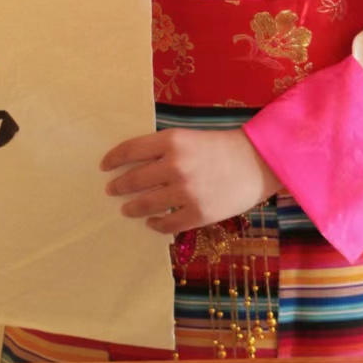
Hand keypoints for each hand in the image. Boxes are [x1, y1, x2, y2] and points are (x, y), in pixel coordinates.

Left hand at [101, 127, 281, 235]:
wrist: (258, 162)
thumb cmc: (222, 147)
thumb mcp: (190, 138)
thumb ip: (164, 150)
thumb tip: (135, 165)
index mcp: (172, 141)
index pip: (131, 150)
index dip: (113, 159)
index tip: (104, 166)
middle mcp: (175, 165)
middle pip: (134, 179)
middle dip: (119, 186)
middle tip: (111, 190)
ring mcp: (186, 191)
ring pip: (146, 204)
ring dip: (132, 207)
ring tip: (126, 209)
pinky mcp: (198, 213)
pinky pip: (167, 224)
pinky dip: (155, 225)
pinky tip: (151, 223)